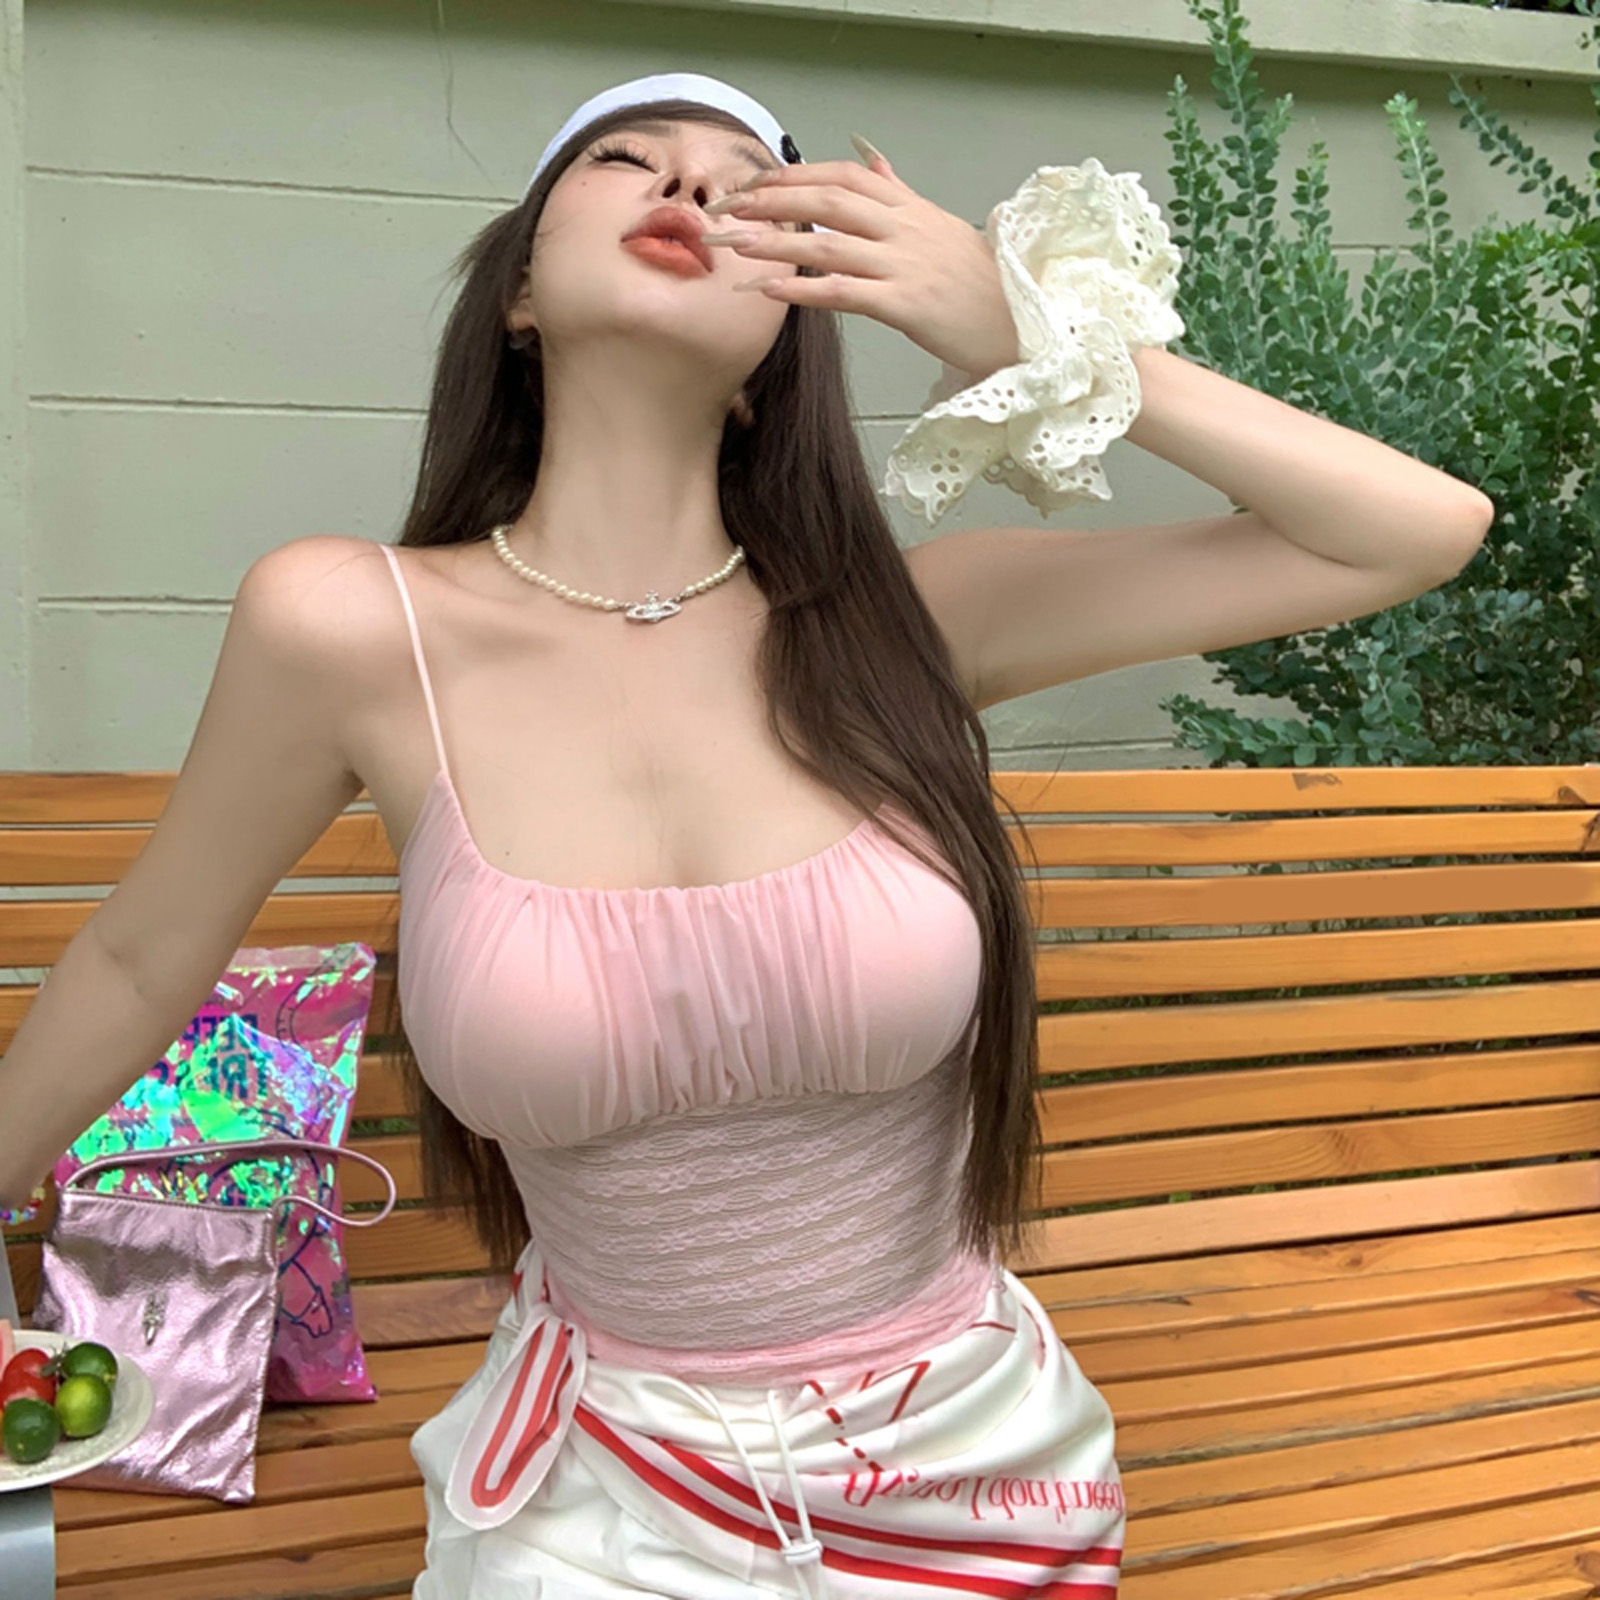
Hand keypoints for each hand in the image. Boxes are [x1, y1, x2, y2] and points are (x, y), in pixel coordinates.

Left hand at [699, 137, 1020, 380]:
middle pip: (829, 201)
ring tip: (736, 245)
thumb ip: (902, 195)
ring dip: (776, 244)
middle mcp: (906, 229)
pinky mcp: (906, 305)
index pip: (845, 176)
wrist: (1024, 324)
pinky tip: (769, 289)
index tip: (757, 183)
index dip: (797, 176)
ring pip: (829, 244)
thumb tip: (874, 163)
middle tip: (730, 209)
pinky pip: (844, 292)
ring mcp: (906, 265)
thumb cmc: (982, 285)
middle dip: (774, 202)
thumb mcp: (942, 228)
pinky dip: (801, 289)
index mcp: (911, 209)